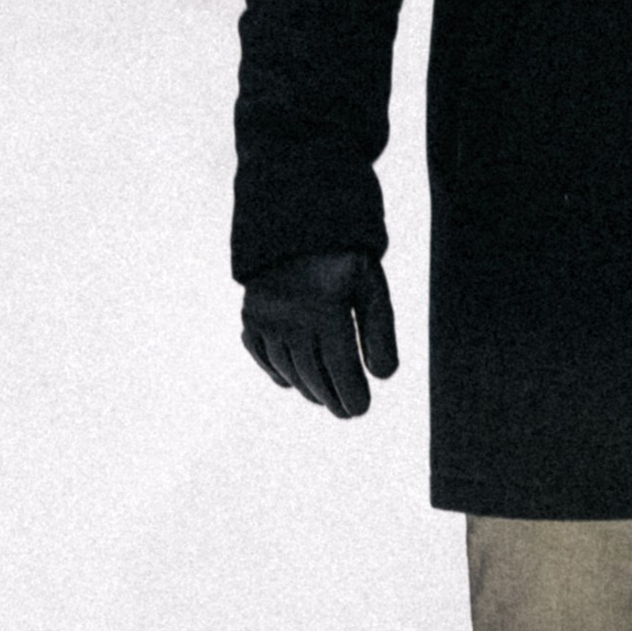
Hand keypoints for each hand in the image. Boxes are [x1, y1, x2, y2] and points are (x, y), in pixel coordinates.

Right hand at [242, 250, 398, 417]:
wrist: (297, 219)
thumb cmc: (344, 254)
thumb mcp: (371, 285)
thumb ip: (380, 330)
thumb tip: (382, 376)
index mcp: (326, 309)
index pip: (340, 367)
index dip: (351, 393)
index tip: (360, 409)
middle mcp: (291, 317)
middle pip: (313, 374)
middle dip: (331, 397)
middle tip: (346, 411)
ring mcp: (265, 317)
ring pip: (287, 368)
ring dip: (307, 388)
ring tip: (324, 398)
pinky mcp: (249, 314)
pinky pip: (260, 354)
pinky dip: (276, 371)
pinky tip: (291, 382)